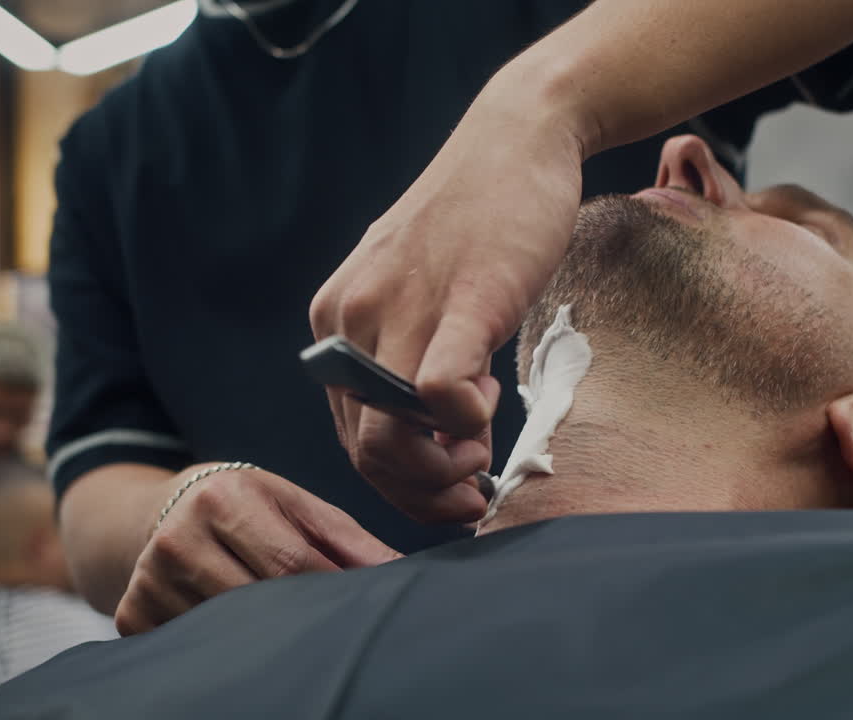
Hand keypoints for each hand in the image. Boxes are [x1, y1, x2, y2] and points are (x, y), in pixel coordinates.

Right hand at [115, 464, 401, 635]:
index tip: (359, 608)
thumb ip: (350, 542)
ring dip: (262, 636)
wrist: (164, 510)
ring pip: (227, 631)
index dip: (331, 591)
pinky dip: (219, 646)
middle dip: (300, 616)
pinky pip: (189, 646)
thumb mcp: (298, 507)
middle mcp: (178, 537)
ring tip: (281, 626)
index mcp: (223, 498)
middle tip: (325, 625)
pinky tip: (233, 634)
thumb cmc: (247, 507)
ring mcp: (149, 579)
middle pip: (258, 601)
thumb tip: (402, 573)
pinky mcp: (132, 613)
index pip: (290, 562)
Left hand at [310, 74, 584, 523]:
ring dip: (442, 470)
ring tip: (480, 449)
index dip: (403, 482)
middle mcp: (350, 319)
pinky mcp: (461, 299)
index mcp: (336, 322)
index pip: (351, 438)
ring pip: (389, 439)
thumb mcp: (421, 292)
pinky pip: (437, 390)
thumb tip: (442, 439)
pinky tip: (488, 409)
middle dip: (421, 492)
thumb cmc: (476, 223)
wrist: (516, 140)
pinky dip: (462, 423)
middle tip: (471, 487)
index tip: (450, 486)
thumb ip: (415, 361)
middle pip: (366, 452)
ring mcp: (400, 309)